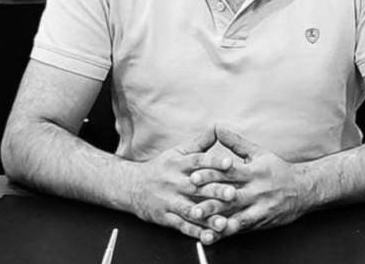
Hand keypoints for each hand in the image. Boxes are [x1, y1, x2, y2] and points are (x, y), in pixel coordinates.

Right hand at [128, 127, 235, 243]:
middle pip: (196, 187)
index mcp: (179, 164)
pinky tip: (209, 237)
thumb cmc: (161, 168)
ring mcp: (169, 201)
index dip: (214, 162)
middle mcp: (174, 182)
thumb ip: (199, 143)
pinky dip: (195, 233)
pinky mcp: (165, 217)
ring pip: (190, 209)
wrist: (132, 186)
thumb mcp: (177, 152)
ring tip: (223, 222)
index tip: (230, 163)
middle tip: (232, 194)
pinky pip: (182, 226)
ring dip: (207, 216)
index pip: (198, 161)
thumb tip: (218, 127)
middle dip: (215, 191)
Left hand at [187, 126, 308, 238]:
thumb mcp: (258, 153)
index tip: (193, 176)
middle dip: (210, 202)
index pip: (229, 173)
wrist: (303, 190)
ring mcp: (259, 208)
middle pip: (230, 197)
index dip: (211, 174)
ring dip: (217, 221)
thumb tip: (218, 127)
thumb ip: (236, 142)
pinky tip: (213, 235)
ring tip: (200, 224)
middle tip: (192, 206)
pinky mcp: (261, 221)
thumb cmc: (278, 170)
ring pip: (236, 216)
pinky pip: (242, 228)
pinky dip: (227, 232)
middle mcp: (256, 191)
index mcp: (253, 172)